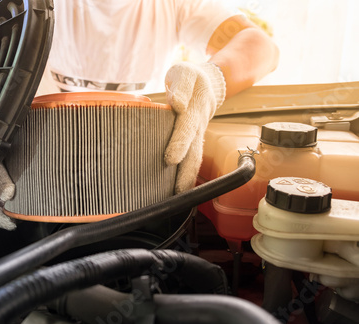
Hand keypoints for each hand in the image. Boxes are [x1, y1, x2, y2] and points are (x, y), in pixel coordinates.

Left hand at [164, 62, 225, 192]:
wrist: (208, 83)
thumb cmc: (191, 78)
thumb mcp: (185, 73)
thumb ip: (181, 86)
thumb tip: (177, 104)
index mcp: (195, 108)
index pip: (187, 127)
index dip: (180, 142)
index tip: (170, 158)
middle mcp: (198, 125)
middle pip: (194, 151)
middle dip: (185, 171)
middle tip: (177, 190)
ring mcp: (198, 135)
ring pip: (195, 159)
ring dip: (187, 178)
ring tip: (178, 197)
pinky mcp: (194, 141)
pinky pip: (192, 160)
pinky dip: (187, 176)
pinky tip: (178, 191)